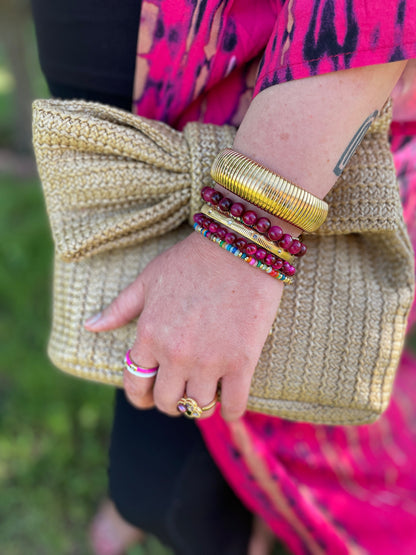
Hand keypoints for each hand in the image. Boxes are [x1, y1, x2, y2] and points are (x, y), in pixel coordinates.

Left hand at [84, 231, 283, 419]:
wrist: (239, 247)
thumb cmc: (191, 260)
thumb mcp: (148, 280)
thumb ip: (119, 308)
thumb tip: (89, 326)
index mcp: (149, 335)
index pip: (135, 384)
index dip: (140, 397)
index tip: (149, 396)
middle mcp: (175, 354)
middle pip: (166, 402)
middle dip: (171, 402)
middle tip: (181, 392)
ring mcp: (209, 360)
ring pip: (197, 407)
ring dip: (198, 406)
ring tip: (206, 394)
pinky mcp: (242, 361)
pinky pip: (233, 405)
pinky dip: (231, 412)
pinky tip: (231, 407)